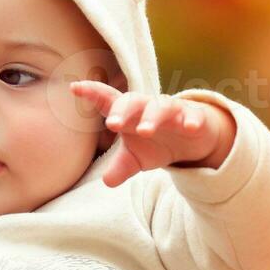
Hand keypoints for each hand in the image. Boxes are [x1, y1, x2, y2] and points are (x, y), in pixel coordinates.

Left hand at [71, 80, 237, 187]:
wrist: (190, 139)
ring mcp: (172, 110)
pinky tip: (188, 127)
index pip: (108, 100)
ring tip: (145, 130)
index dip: (93, 92)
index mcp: (128, 114)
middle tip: (112, 124)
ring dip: (152, 117)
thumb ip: (120, 168)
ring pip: (161, 107)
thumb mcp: (135, 159)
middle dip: (122, 111)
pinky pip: (193, 115)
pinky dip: (191, 120)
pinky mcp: (194, 116)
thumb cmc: (154, 142)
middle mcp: (148, 107)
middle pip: (133, 102)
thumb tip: (108, 182)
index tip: (75, 87)